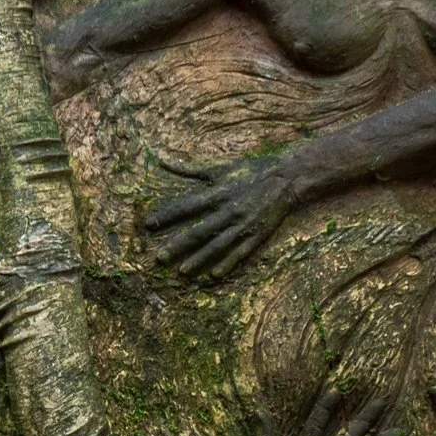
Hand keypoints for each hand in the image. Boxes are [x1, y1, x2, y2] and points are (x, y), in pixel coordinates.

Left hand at [146, 154, 300, 278]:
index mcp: (218, 194)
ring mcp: (243, 225)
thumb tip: (162, 160)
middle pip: (199, 231)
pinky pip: (239, 253)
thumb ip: (189, 169)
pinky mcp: (256, 235)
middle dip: (178, 245)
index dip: (166, 216)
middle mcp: (228, 211)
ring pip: (217, 246)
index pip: (186, 207)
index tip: (148, 224)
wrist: (287, 178)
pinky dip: (226, 264)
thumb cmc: (251, 171)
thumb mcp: (219, 168)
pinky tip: (213, 275)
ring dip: (198, 260)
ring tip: (182, 271)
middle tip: (159, 258)